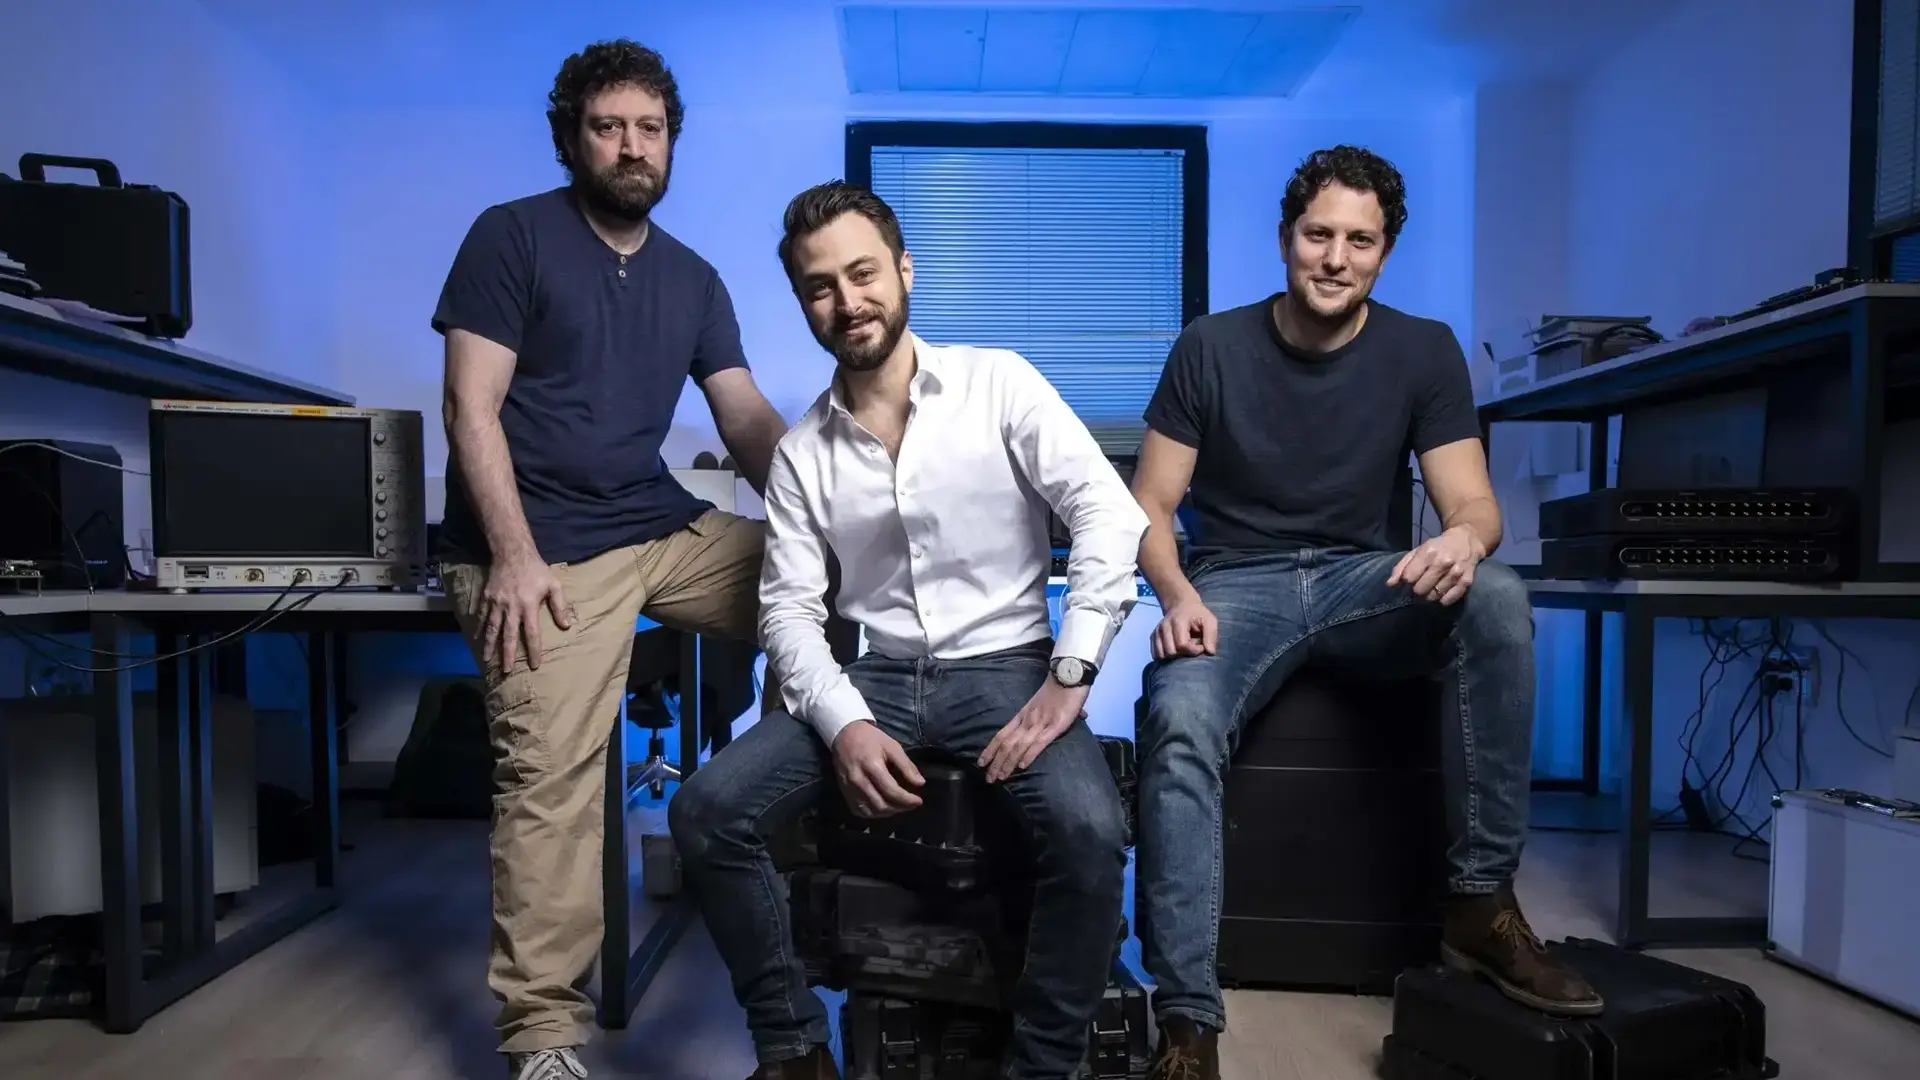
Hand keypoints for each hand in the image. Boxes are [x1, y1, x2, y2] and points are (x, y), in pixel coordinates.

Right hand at [480, 554, 573, 671]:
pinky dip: (480, 630)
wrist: (512, 552)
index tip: (534, 665)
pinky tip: (477, 640)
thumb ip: (560, 606)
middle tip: (506, 671)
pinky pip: (482, 617)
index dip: (534, 650)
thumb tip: (566, 626)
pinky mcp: (486, 598)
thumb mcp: (554, 585)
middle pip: (508, 636)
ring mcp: (496, 603)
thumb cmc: (536, 570)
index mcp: (529, 606)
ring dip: (490, 646)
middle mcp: (511, 607)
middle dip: (507, 655)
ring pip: (492, 629)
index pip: (532, 633)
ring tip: (487, 661)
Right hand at [832, 721, 924, 817]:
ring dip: (887, 813)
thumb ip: (906, 766)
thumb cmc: (871, 739)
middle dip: (899, 808)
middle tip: (910, 805)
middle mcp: (858, 780)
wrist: (844, 734)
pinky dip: (872, 814)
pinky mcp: (844, 791)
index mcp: (872, 766)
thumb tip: (920, 783)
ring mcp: (849, 788)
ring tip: (898, 807)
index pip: (891, 791)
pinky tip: (882, 808)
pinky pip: (858, 810)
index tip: (919, 801)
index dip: (907, 800)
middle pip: (880, 805)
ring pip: (869, 811)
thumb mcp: (892, 746)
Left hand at [978, 680, 1090, 782]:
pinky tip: (1022, 766)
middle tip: (988, 779)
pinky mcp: (1055, 726)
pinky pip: (1039, 743)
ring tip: (1001, 777)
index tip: (981, 763)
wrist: (1068, 675)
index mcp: (1022, 715)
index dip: (990, 750)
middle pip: (1006, 744)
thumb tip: (1047, 727)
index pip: (1001, 735)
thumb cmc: (1057, 689)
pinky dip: (1029, 755)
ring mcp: (1039, 723)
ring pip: (1018, 746)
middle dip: (996, 763)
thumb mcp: (1040, 704)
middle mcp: (1026, 721)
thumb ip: (1040, 716)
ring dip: (1008, 763)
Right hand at [1152, 598, 1217, 659]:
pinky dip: (1166, 656)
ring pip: (1162, 655)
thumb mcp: (1210, 620)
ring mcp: (1156, 632)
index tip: (1201, 645)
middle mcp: (1163, 627)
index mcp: (1177, 621)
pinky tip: (1175, 649)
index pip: (1182, 645)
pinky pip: (1157, 655)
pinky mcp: (1153, 637)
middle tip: (1192, 645)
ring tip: (1183, 647)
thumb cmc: (1197, 615)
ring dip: (1175, 656)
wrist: (1181, 605)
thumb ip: (1211, 635)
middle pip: (1171, 652)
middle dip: (1184, 653)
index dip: (1194, 650)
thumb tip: (1209, 652)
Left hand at [1387, 526, 1485, 605]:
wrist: (1466, 540)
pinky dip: (1443, 599)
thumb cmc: (1438, 547)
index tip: (1411, 578)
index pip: (1409, 578)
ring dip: (1430, 595)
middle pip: (1420, 589)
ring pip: (1433, 596)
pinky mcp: (1466, 581)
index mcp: (1428, 553)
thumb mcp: (1418, 551)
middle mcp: (1442, 563)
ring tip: (1432, 586)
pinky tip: (1442, 592)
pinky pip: (1448, 599)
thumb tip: (1390, 584)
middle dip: (1417, 589)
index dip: (1407, 581)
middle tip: (1422, 584)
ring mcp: (1456, 572)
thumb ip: (1402, 567)